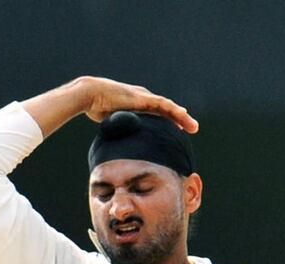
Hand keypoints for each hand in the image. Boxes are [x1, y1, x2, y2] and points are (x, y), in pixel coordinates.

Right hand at [79, 76, 197, 131]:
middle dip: (180, 120)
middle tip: (193, 129)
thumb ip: (121, 129)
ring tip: (194, 127)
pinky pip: (164, 105)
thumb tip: (120, 147)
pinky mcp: (144, 98)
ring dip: (183, 117)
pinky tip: (184, 116)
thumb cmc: (97, 108)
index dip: (169, 121)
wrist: (91, 95)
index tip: (178, 130)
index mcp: (137, 105)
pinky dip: (175, 111)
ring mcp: (144, 97)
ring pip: (169, 107)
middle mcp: (143, 99)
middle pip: (167, 110)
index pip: (158, 114)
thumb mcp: (114, 122)